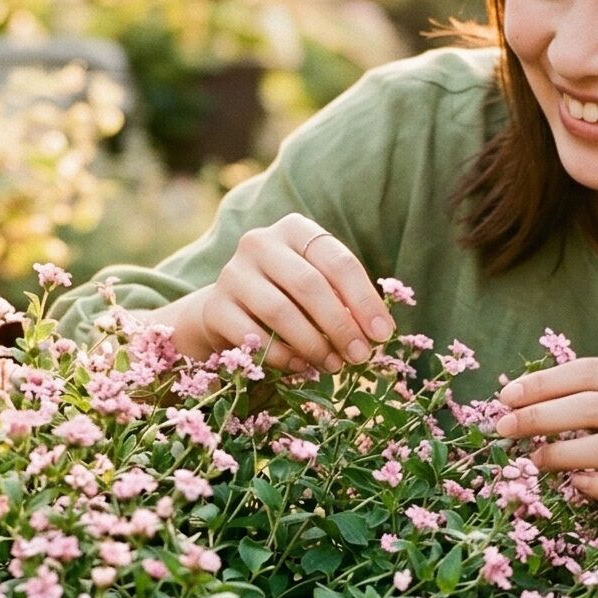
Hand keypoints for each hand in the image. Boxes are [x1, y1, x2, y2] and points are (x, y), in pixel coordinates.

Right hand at [167, 215, 393, 373]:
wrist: (226, 310)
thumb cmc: (286, 297)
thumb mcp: (317, 288)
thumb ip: (344, 301)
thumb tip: (377, 334)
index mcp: (295, 230)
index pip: (338, 261)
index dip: (365, 300)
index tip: (383, 334)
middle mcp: (260, 243)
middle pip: (310, 285)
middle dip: (341, 326)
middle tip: (360, 356)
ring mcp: (233, 273)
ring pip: (281, 312)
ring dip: (313, 345)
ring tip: (333, 366)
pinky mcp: (214, 306)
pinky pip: (253, 336)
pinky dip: (281, 356)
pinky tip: (300, 366)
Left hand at [493, 355, 597, 524]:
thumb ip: (594, 397)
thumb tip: (519, 399)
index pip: (589, 371)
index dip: (543, 383)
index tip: (506, 396)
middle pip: (592, 407)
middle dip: (539, 417)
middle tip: (503, 427)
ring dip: (559, 454)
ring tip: (531, 460)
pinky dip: (593, 486)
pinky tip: (572, 484)